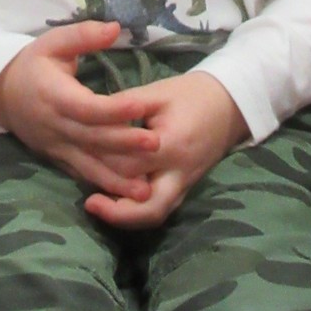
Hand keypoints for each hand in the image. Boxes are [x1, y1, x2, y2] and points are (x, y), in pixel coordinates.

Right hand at [0, 22, 158, 200]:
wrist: (2, 95)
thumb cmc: (33, 64)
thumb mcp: (53, 41)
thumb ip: (84, 35)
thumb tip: (116, 28)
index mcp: (55, 96)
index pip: (87, 106)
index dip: (114, 109)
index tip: (142, 105)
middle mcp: (56, 126)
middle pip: (93, 139)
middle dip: (125, 144)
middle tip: (157, 144)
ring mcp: (57, 147)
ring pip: (89, 166)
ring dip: (117, 178)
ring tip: (147, 189)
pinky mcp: (59, 159)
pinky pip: (82, 175)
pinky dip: (103, 186)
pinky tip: (125, 197)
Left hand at [84, 70, 247, 229]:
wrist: (229, 103)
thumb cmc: (190, 93)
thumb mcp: (155, 93)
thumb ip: (123, 108)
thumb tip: (89, 120)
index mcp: (171, 145)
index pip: (129, 165)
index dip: (102, 165)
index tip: (81, 162)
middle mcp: (179, 173)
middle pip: (144, 205)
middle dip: (113, 206)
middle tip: (87, 201)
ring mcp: (185, 184)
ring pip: (154, 215)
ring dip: (126, 217)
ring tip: (99, 207)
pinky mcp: (185, 188)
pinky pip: (161, 209)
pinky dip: (138, 211)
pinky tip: (117, 202)